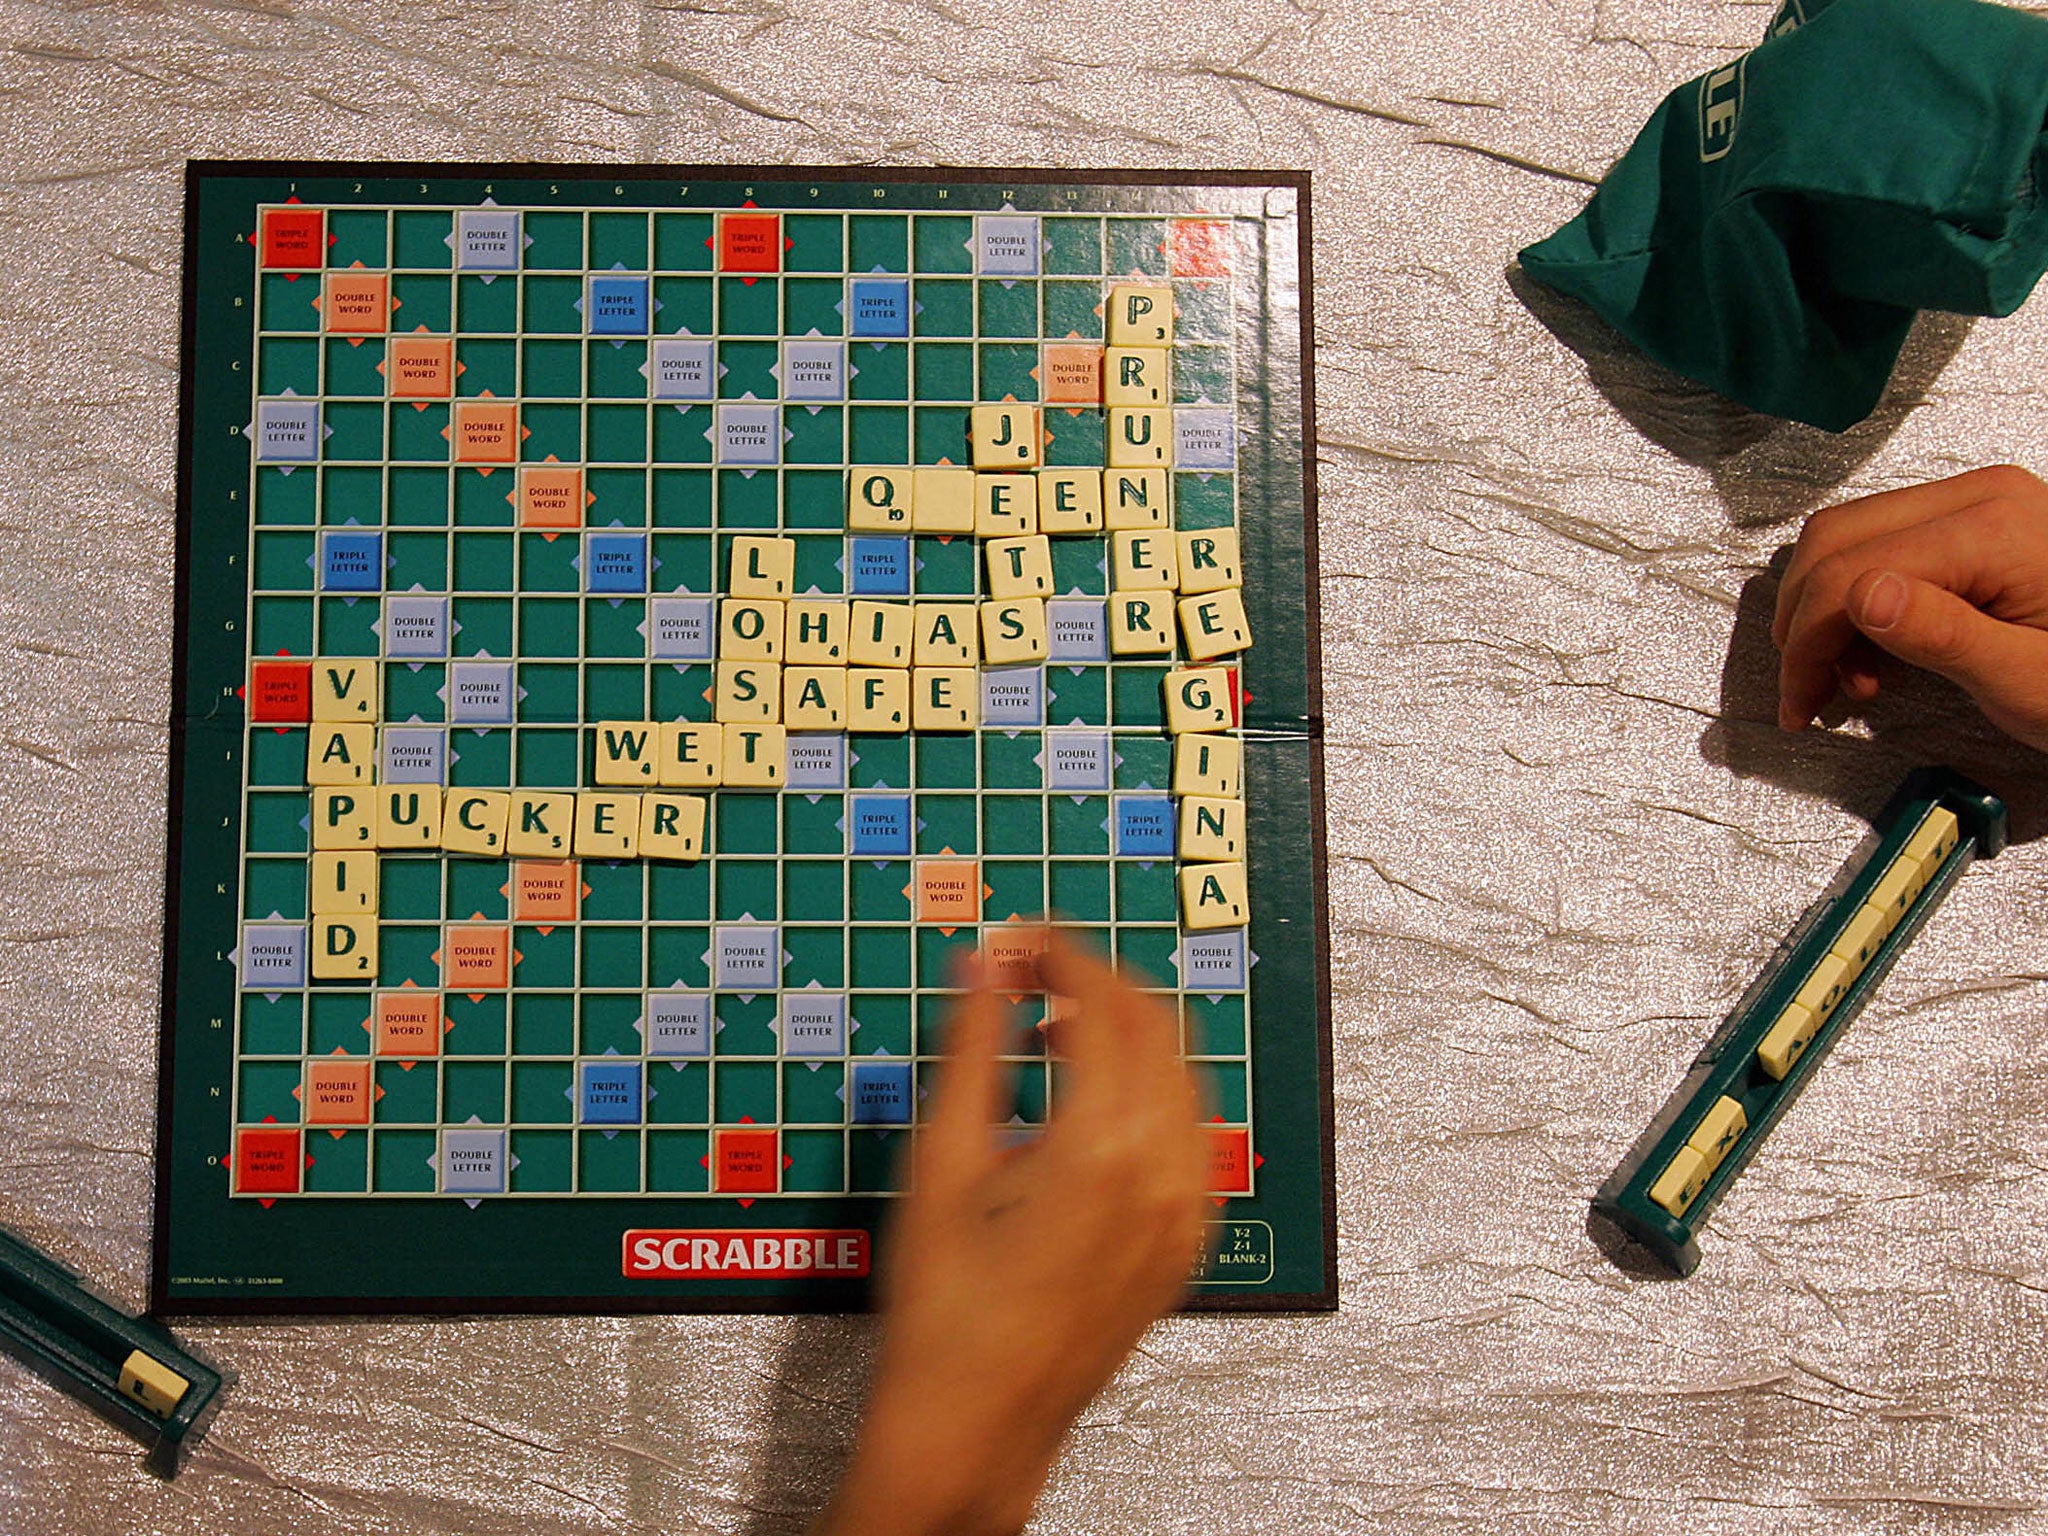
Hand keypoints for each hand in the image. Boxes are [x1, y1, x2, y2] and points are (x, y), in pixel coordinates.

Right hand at [811, 930, 1210, 1535]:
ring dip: (1125, 1035)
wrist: (976, 1422)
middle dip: (1095, 983)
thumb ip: (969, 1048)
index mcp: (1105, 1147)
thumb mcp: (942, 1163)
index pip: (1103, 1004)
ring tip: (1051, 1032)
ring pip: (1182, 1074)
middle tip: (1032, 972)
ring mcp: (1185, 1211)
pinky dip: (1148, 1092)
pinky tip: (1088, 1101)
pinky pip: (1188, 1131)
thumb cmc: (948, 1313)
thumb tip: (983, 969)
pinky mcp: (1185, 1240)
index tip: (1018, 943)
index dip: (1057, 956)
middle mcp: (1164, 1174)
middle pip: (1157, 1025)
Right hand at [1772, 465, 2047, 752]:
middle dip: (1803, 623)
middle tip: (1808, 692)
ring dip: (1823, 609)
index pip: (1850, 572)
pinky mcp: (1971, 519)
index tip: (1802, 702)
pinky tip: (1876, 649)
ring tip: (1849, 676)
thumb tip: (1863, 597)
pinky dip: (1854, 597)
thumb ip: (1946, 636)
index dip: (1808, 643)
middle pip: (1835, 540)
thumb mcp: (2029, 679)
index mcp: (1992, 528)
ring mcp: (1975, 501)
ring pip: (1846, 537)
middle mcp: (1979, 497)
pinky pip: (1879, 541)